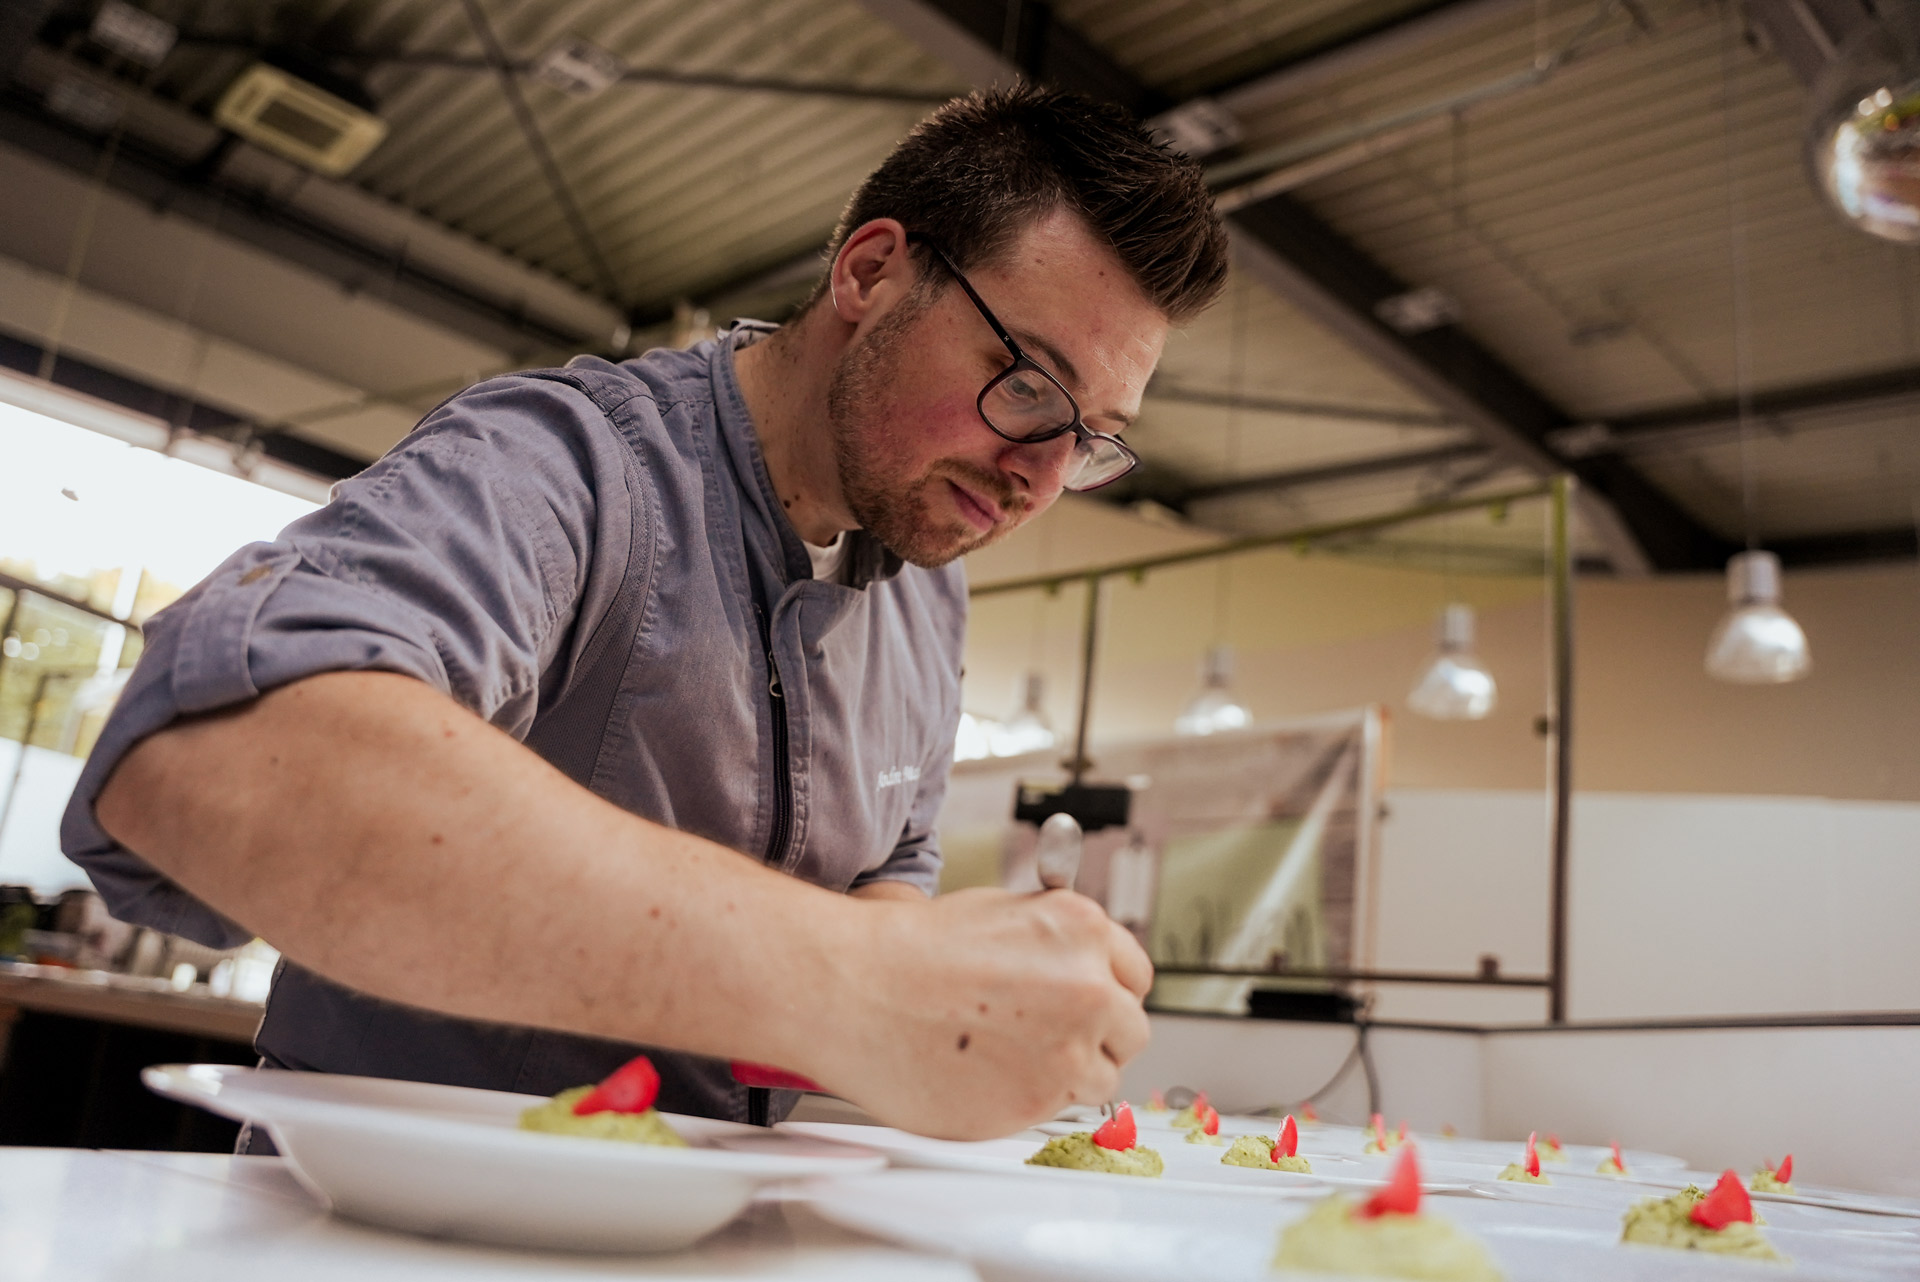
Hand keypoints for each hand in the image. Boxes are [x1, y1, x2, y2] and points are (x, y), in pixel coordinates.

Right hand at [803, 886, 1152, 1138]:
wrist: (854, 989)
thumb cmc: (908, 950)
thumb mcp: (1001, 912)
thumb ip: (1057, 942)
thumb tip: (1084, 966)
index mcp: (1080, 929)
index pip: (1136, 975)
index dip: (1108, 990)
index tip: (1091, 1003)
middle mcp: (1087, 988)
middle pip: (1130, 1030)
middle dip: (1096, 1035)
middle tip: (1048, 1035)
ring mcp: (1068, 1048)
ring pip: (1102, 1078)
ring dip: (1068, 1072)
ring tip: (1009, 1056)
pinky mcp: (1038, 1099)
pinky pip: (1057, 1110)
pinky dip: (1031, 1099)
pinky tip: (987, 1074)